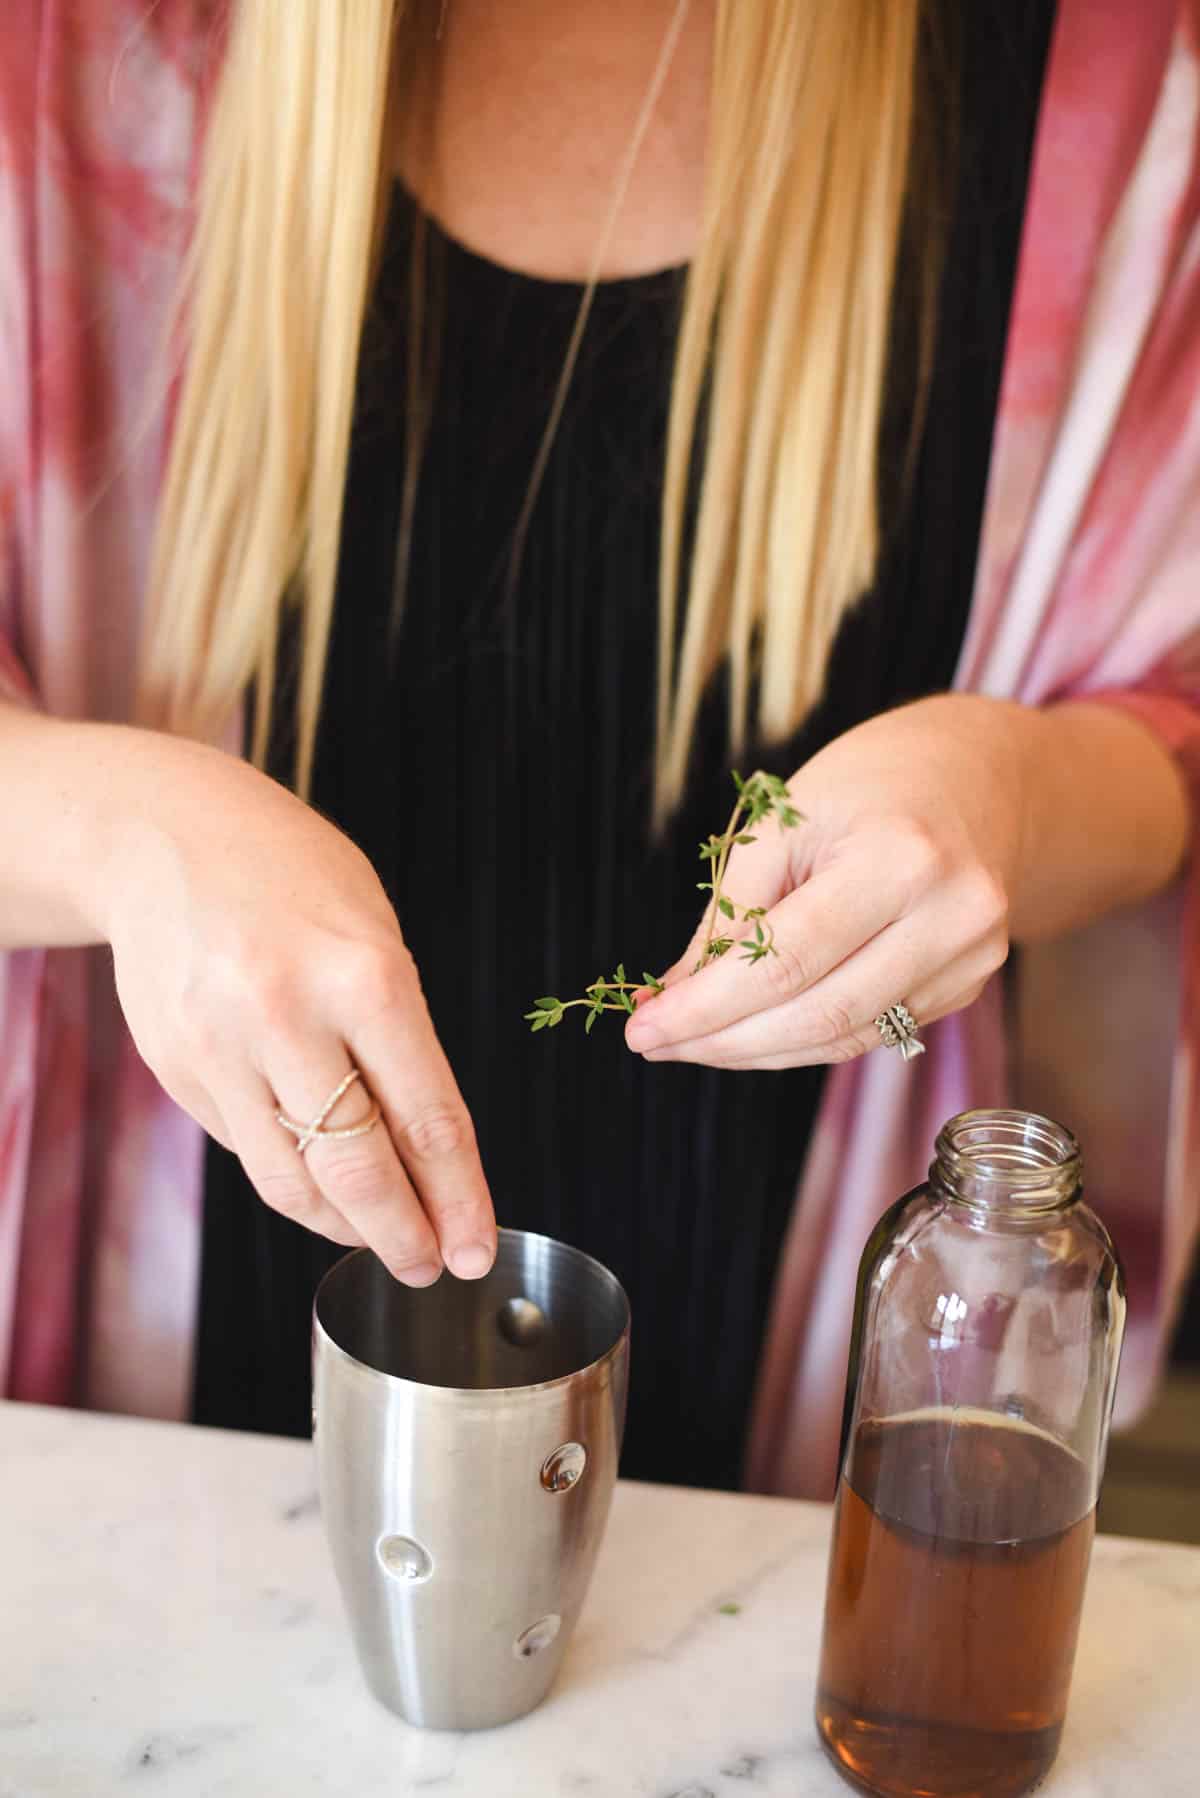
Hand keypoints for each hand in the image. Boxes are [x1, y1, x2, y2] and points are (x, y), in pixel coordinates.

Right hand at [103, 736, 495, 1283]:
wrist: (163, 836)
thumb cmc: (291, 877)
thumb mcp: (373, 933)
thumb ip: (400, 1037)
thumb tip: (428, 1153)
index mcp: (364, 976)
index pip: (427, 1119)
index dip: (460, 1200)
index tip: (477, 1247)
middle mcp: (288, 1016)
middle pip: (358, 1169)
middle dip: (404, 1235)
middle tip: (432, 1264)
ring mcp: (220, 1048)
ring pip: (292, 1182)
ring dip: (345, 1226)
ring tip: (378, 1236)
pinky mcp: (176, 1069)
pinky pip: (248, 1149)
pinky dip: (291, 1178)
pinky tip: (319, 1182)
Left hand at [624, 697, 1023, 1068]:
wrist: (975, 777)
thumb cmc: (868, 785)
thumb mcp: (784, 820)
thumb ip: (730, 911)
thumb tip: (674, 992)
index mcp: (901, 859)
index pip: (786, 962)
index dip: (707, 1007)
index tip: (643, 1027)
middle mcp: (951, 917)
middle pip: (817, 1014)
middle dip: (722, 1040)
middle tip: (656, 1043)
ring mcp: (970, 960)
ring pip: (842, 1037)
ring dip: (756, 1051)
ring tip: (693, 1043)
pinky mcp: (968, 985)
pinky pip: (869, 1033)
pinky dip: (802, 1040)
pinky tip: (752, 1032)